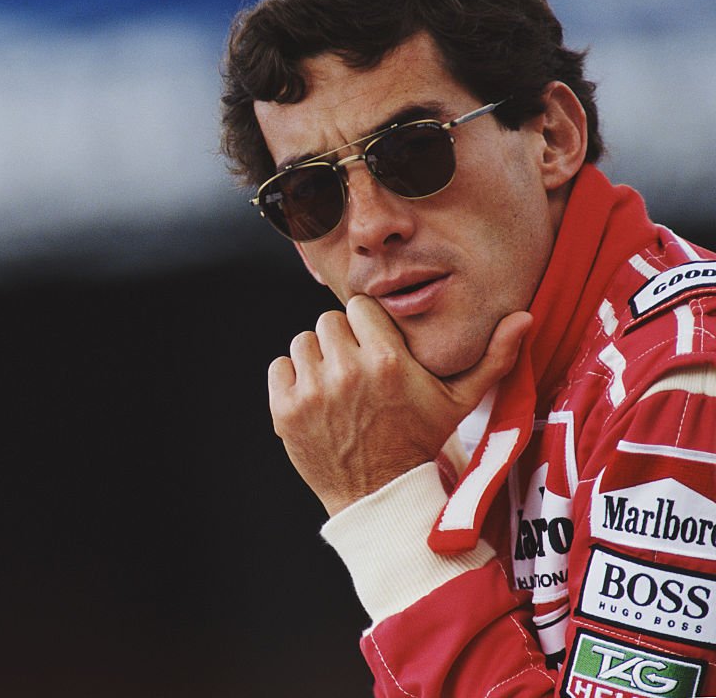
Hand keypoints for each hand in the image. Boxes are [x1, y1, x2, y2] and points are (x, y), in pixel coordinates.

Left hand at [268, 295, 531, 516]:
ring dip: (317, 358)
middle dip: (342, 340)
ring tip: (336, 383)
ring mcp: (313, 393)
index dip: (368, 325)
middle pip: (329, 322)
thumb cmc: (420, 443)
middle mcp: (348, 372)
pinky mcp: (286, 412)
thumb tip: (524, 318)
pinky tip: (315, 397)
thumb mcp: (460, 402)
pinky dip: (292, 378)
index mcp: (387, 361)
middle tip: (355, 366)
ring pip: (303, 342)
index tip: (375, 345)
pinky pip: (280, 367)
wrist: (381, 496)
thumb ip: (492, 358)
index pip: (360, 307)